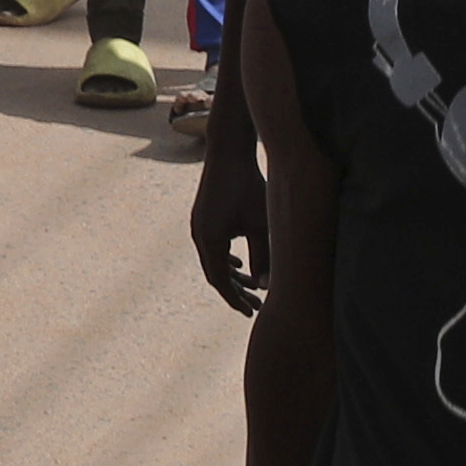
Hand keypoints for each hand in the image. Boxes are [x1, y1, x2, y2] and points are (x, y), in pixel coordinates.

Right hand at [191, 118, 270, 315]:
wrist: (229, 152)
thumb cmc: (249, 186)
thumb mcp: (262, 224)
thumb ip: (264, 256)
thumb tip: (265, 288)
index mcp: (210, 240)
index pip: (221, 282)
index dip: (236, 300)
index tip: (252, 313)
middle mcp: (199, 236)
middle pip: (215, 274)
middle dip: (235, 291)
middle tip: (255, 306)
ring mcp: (199, 226)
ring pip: (213, 261)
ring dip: (231, 276)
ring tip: (250, 287)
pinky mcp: (203, 217)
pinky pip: (212, 248)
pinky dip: (225, 260)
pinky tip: (239, 262)